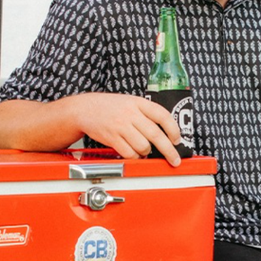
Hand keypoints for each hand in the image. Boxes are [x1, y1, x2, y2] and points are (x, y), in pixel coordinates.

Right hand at [66, 93, 182, 165]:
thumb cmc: (109, 106)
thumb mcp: (130, 102)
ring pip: (144, 146)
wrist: (84, 109)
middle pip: (156, 135)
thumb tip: (165, 131)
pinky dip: (135, 156)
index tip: (177, 140)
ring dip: (147, 152)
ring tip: (144, 149)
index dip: (173, 130)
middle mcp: (130, 113)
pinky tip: (133, 152)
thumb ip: (146, 113)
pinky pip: (129, 153)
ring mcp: (121, 126)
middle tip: (174, 159)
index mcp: (138, 102)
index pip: (162, 115)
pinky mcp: (112, 138)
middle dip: (169, 150)